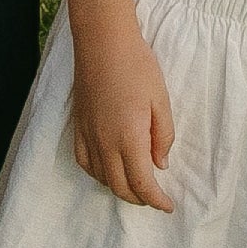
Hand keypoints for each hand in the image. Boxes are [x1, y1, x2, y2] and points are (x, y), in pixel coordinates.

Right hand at [70, 17, 175, 209]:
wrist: (102, 41)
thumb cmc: (137, 66)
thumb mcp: (161, 101)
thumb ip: (163, 137)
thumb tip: (160, 165)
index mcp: (128, 138)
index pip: (141, 183)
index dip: (156, 200)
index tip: (168, 206)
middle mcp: (104, 143)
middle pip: (120, 187)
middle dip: (139, 198)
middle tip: (156, 197)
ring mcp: (88, 135)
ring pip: (101, 177)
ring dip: (119, 188)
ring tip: (136, 184)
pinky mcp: (78, 126)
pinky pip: (84, 162)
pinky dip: (98, 173)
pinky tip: (108, 169)